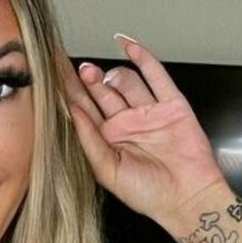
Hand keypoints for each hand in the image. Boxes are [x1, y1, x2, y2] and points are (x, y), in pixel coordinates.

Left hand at [60, 37, 227, 229]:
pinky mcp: (171, 105)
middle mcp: (127, 124)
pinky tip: (127, 45)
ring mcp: (149, 112)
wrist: (186, 198)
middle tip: (76, 68)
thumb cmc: (147, 194)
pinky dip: (143, 58)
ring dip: (113, 74)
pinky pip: (156, 75)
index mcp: (109, 141)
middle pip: (103, 92)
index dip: (71, 92)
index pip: (86, 110)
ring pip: (127, 82)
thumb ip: (90, 140)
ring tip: (103, 76)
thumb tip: (73, 111)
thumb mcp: (108, 171)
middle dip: (89, 79)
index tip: (55, 75)